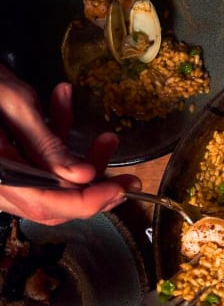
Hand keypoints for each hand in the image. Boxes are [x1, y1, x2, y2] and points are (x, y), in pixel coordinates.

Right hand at [0, 64, 140, 224]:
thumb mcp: (13, 103)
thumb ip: (47, 144)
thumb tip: (83, 176)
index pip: (50, 204)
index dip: (90, 201)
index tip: (122, 189)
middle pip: (54, 204)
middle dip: (95, 189)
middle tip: (128, 178)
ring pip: (50, 186)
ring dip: (81, 162)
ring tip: (106, 136)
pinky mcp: (2, 165)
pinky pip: (35, 166)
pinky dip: (54, 141)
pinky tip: (62, 101)